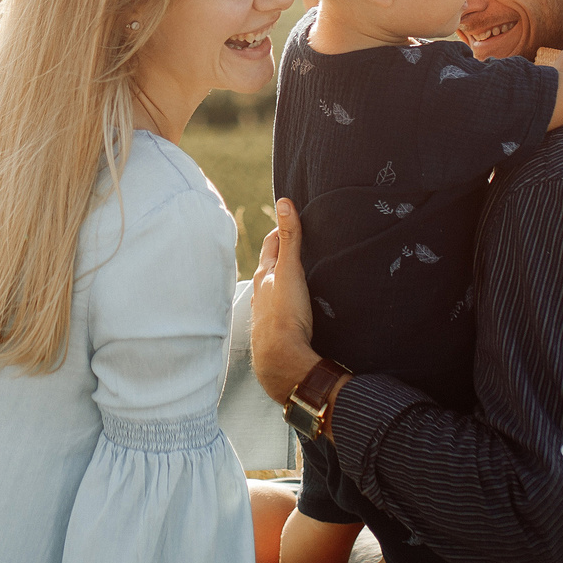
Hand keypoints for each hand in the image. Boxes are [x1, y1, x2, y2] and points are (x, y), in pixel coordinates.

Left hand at [250, 199, 319, 403]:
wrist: (281, 359)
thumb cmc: (285, 314)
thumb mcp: (289, 271)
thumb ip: (290, 238)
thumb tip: (283, 203)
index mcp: (265, 275)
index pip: (272, 243)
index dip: (282, 229)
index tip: (292, 219)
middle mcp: (262, 292)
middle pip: (271, 265)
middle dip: (282, 252)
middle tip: (298, 241)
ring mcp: (268, 311)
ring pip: (275, 288)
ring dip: (285, 278)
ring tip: (300, 272)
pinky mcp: (277, 329)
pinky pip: (283, 308)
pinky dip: (289, 300)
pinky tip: (298, 305)